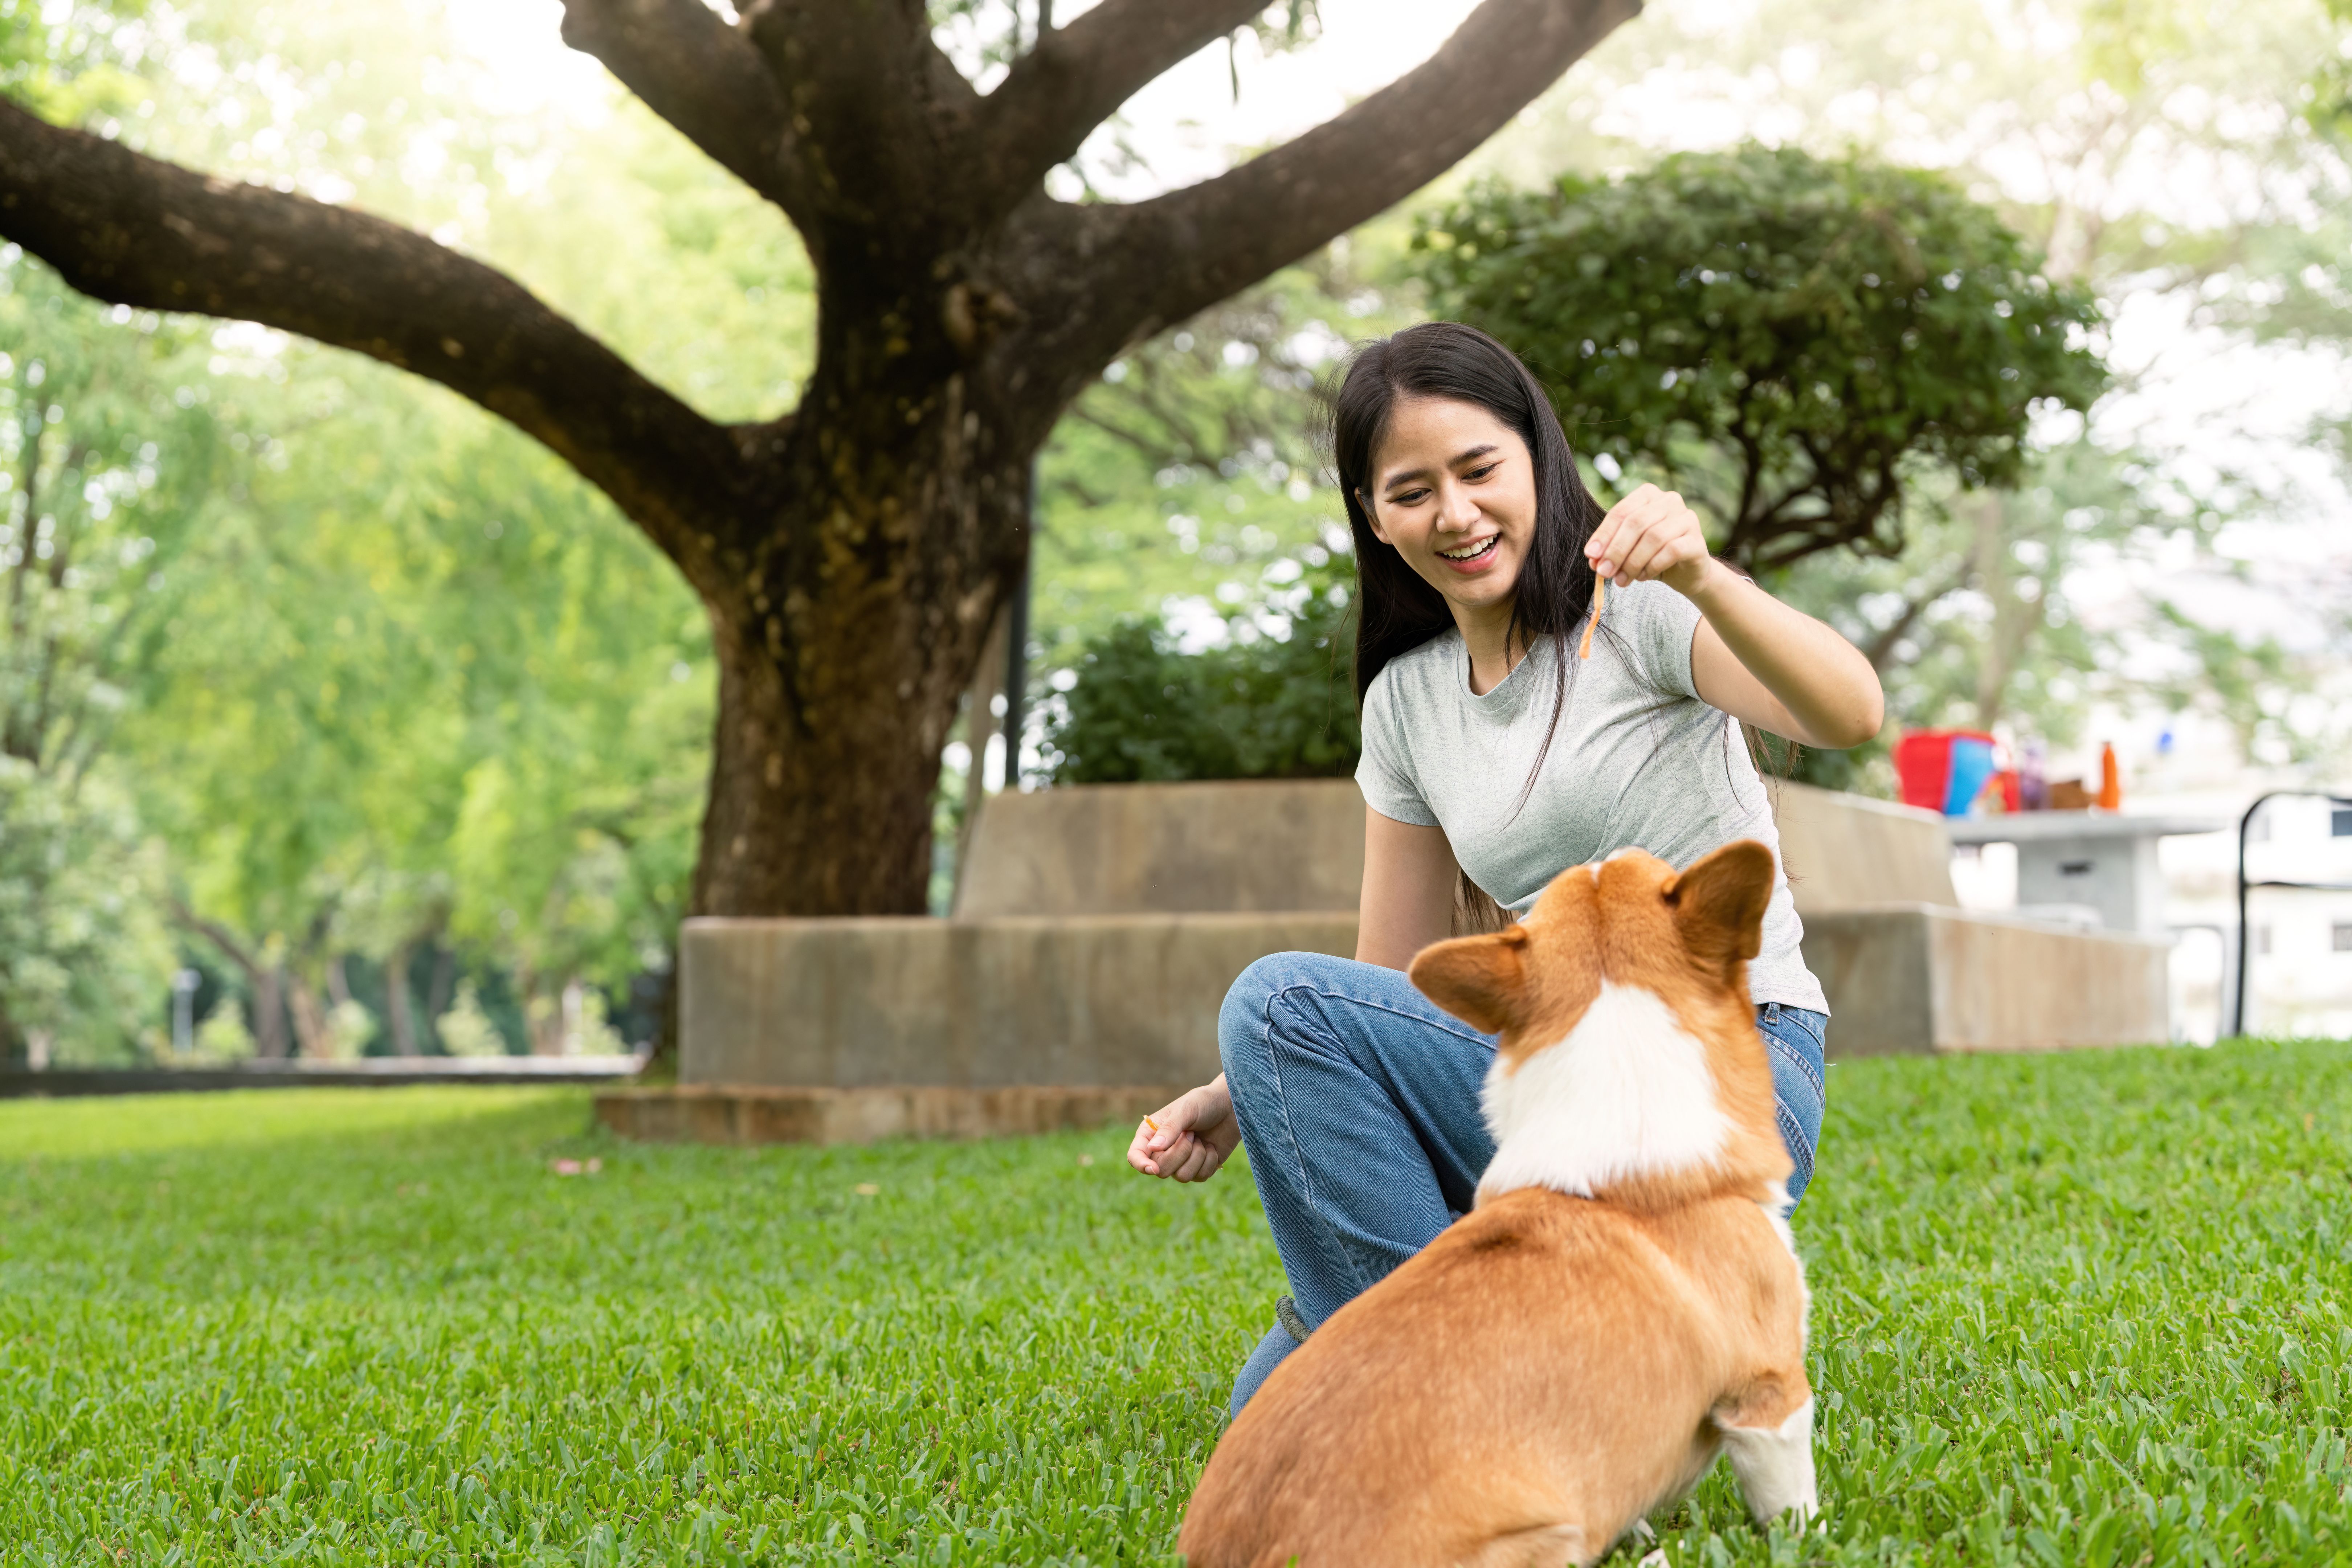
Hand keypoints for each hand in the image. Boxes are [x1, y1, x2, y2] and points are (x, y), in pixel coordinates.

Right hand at [1127, 1077, 1240, 1182]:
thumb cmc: (1205, 1103)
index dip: (1141, 1164)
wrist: (1232, 1108)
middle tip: (1191, 1134)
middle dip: (1180, 1153)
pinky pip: (1199, 1177)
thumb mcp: (1187, 1110)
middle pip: (1160, 1170)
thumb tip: (1153, 1148)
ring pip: (1181, 1176)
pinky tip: (1212, 1147)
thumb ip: (1170, 1129)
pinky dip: (1209, 1161)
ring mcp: (1181, 1161)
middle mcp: (1163, 1150)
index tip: (1153, 1168)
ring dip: (1197, 1157)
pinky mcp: (1198, 1169)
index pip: (1136, 1155)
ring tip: (1201, 1139)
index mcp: (1151, 1133)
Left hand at [1585, 483, 1721, 596]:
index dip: (1604, 534)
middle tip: (1605, 572)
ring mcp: (1686, 518)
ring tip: (1623, 579)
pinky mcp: (1697, 539)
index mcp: (1648, 495)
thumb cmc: (1652, 556)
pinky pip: (1671, 551)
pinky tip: (1643, 576)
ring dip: (1633, 562)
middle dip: (1616, 550)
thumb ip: (1609, 551)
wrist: (1686, 573)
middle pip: (1636, 523)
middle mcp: (1669, 500)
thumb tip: (1593, 560)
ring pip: (1653, 537)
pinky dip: (1652, 566)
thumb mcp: (1626, 551)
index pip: (1621, 511)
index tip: (1591, 555)